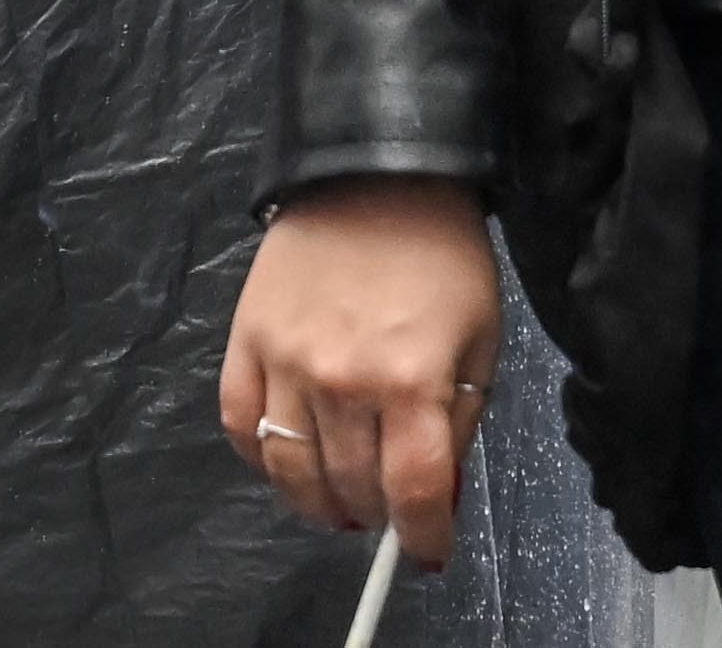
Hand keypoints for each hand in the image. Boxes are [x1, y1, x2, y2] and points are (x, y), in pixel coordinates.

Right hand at [221, 178, 501, 565]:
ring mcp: (285, 360)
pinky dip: (261, 457)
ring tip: (339, 501)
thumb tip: (435, 493)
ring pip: (291, 471)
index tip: (429, 549)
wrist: (375, 171)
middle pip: (352, 489)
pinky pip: (240, 424)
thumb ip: (459, 423)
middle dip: (378, 515)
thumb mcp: (480, 340)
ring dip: (318, 502)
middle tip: (389, 510)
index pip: (412, 495)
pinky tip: (287, 459)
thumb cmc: (440, 255)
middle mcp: (342, 379)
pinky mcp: (245, 338)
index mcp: (411, 380)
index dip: (424, 538)